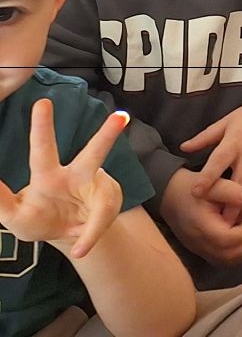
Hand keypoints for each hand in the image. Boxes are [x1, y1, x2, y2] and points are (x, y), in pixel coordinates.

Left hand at [0, 101, 125, 258]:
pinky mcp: (109, 205)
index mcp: (48, 175)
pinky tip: (79, 247)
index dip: (42, 128)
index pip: (43, 149)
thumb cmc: (40, 222)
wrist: (70, 239)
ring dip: (113, 147)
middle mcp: (77, 176)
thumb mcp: (15, 218)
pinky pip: (100, 220)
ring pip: (109, 182)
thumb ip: (2, 202)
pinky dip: (88, 235)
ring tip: (121, 120)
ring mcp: (98, 190)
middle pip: (94, 152)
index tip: (42, 103)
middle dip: (106, 133)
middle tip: (118, 115)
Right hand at [159, 168, 241, 266]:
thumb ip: (231, 191)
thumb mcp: (212, 184)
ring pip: (225, 261)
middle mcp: (199, 242)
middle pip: (229, 255)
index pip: (228, 239)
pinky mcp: (199, 249)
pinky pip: (220, 259)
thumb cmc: (191, 188)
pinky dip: (235, 254)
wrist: (167, 195)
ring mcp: (198, 248)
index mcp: (202, 226)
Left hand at [181, 87, 241, 217]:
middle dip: (231, 204)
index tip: (197, 193)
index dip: (207, 178)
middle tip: (221, 224)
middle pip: (241, 182)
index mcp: (235, 141)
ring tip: (239, 223)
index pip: (218, 162)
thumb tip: (183, 148)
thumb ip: (206, 136)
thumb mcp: (228, 120)